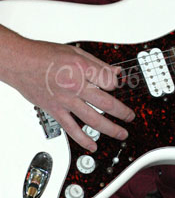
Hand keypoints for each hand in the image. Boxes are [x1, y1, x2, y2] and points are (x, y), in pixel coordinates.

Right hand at [0, 27, 134, 150]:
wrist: (21, 63)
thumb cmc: (44, 55)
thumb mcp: (75, 52)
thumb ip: (97, 63)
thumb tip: (115, 72)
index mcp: (83, 69)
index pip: (110, 81)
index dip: (117, 84)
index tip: (118, 86)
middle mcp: (76, 86)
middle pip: (106, 103)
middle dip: (122, 112)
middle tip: (130, 117)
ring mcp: (66, 101)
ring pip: (93, 119)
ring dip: (110, 128)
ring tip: (121, 134)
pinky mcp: (55, 110)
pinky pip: (71, 128)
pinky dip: (83, 139)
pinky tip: (92, 145)